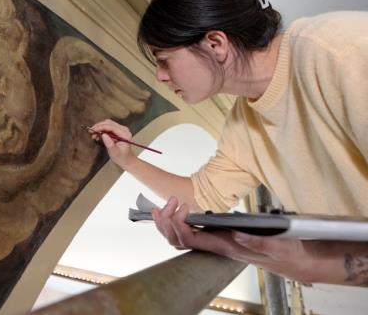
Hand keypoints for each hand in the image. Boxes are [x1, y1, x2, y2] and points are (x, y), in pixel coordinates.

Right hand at [88, 119, 135, 168]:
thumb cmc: (121, 157)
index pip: (112, 127)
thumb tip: (103, 135)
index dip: (101, 127)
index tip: (92, 130)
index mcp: (125, 134)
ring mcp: (121, 129)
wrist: (126, 160)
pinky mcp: (117, 131)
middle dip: (99, 126)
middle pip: (109, 123)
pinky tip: (97, 136)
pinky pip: (108, 128)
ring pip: (108, 124)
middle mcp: (124, 129)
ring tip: (93, 135)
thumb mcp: (114, 152)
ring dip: (99, 128)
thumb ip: (109, 144)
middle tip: (91, 132)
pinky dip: (101, 130)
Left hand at [151, 197, 367, 284]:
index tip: (178, 207)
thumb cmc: (288, 254)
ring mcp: (217, 241)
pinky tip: (179, 208)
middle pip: (179, 240)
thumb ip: (258, 242)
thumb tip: (237, 235)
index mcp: (226, 248)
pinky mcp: (221, 236)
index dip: (179, 225)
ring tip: (166, 203)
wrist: (298, 260)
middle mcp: (217, 245)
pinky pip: (193, 231)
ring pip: (182, 237)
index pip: (192, 240)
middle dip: (167, 223)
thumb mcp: (278, 247)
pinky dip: (181, 220)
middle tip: (165, 203)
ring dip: (170, 222)